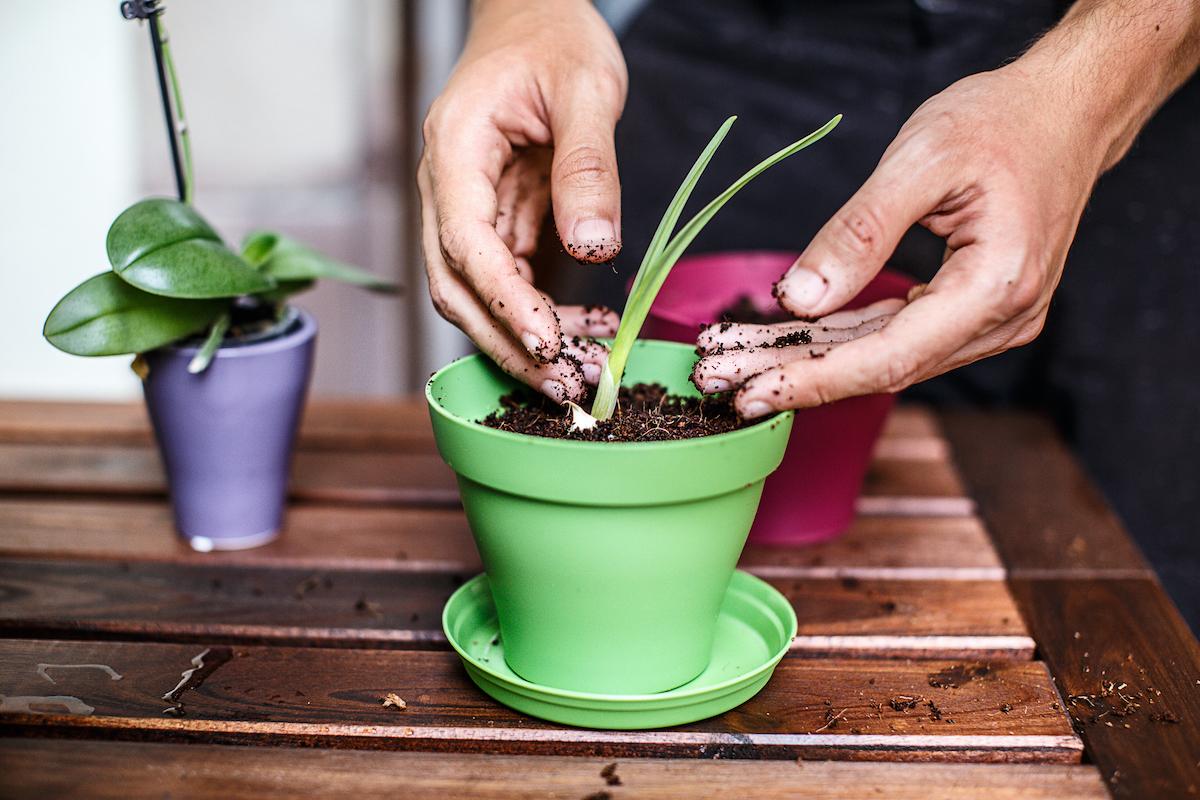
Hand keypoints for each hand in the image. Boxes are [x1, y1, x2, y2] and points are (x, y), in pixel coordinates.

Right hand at [418, 0, 625, 403]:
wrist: (533, 16)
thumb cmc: (554, 38)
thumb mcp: (586, 89)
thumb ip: (588, 167)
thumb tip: (594, 251)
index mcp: (455, 149)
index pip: (466, 242)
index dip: (503, 300)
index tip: (547, 342)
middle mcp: (447, 186)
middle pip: (456, 286)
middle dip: (505, 342)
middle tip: (563, 387)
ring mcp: (465, 206)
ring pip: (475, 293)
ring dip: (518, 338)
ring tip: (575, 374)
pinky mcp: (493, 219)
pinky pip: (505, 279)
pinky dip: (536, 313)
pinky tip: (579, 335)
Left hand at [696, 65, 1106, 417]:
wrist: (1066, 110)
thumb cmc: (1002, 121)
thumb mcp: (921, 159)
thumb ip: (859, 233)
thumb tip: (799, 299)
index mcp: (996, 286)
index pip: (890, 357)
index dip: (815, 379)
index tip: (751, 390)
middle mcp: (1000, 319)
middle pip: (880, 366)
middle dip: (794, 373)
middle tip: (719, 379)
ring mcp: (991, 321)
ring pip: (883, 355)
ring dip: (809, 359)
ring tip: (737, 360)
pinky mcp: (973, 311)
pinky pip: (897, 334)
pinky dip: (840, 338)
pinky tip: (787, 341)